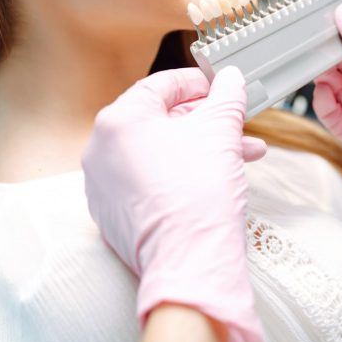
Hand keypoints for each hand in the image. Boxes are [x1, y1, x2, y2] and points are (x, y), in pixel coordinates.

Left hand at [82, 66, 265, 341]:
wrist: (190, 261)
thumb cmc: (198, 194)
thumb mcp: (221, 131)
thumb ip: (226, 97)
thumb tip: (230, 80)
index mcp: (118, 121)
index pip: (160, 85)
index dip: (197, 83)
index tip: (220, 88)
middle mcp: (101, 150)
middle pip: (159, 121)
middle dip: (205, 122)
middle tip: (233, 123)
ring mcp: (103, 185)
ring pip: (158, 153)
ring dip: (199, 149)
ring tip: (240, 155)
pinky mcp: (113, 214)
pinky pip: (148, 182)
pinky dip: (179, 175)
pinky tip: (213, 178)